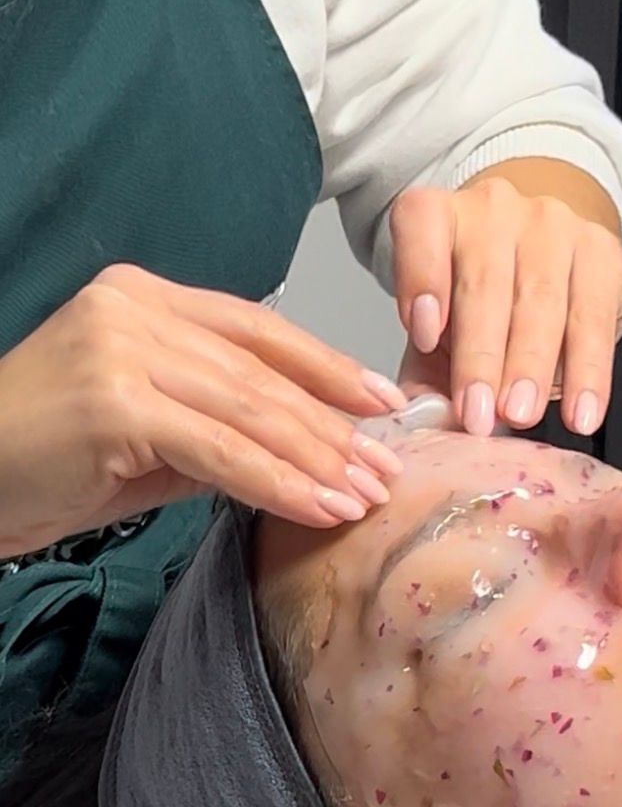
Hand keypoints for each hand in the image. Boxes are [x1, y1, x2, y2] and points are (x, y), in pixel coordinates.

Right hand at [0, 265, 406, 559]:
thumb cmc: (48, 460)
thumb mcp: (147, 431)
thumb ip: (217, 423)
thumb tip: (306, 449)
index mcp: (144, 298)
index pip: (258, 328)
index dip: (327, 366)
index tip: (383, 403)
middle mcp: (134, 309)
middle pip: (262, 372)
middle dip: (335, 426)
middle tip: (389, 469)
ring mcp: (122, 350)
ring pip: (250, 410)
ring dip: (318, 460)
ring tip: (366, 496)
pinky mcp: (115, 403)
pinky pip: (220, 451)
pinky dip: (277, 484)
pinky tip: (319, 508)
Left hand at [390, 167, 621, 438]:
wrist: (546, 261)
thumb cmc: (481, 302)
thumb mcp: (441, 335)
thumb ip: (427, 375)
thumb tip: (426, 422)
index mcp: (440, 217)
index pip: (422, 225)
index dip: (421, 278)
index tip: (423, 337)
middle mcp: (494, 210)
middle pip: (486, 284)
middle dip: (481, 358)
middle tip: (477, 413)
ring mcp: (552, 224)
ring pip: (542, 300)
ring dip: (531, 366)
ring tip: (520, 414)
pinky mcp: (601, 251)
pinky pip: (595, 319)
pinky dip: (588, 373)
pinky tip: (581, 410)